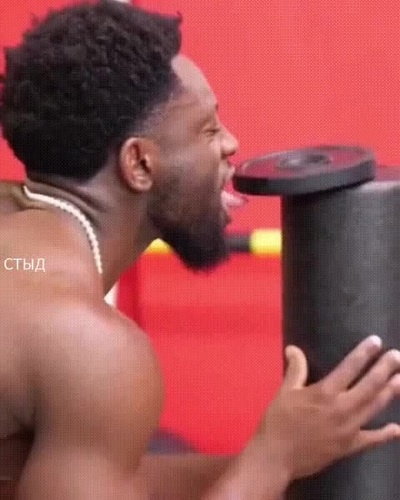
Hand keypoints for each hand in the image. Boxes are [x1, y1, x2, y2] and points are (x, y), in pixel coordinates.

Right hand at [251, 335, 399, 480]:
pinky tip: (397, 429)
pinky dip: (385, 435)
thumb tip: (293, 349)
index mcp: (324, 392)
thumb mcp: (284, 391)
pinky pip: (371, 439)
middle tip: (398, 356)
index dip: (363, 353)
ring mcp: (348, 429)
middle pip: (369, 386)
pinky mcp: (349, 447)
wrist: (276, 457)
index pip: (349, 368)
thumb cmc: (278, 421)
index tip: (376, 341)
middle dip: (384, 369)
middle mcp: (341, 408)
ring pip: (374, 407)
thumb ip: (295, 369)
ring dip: (390, 393)